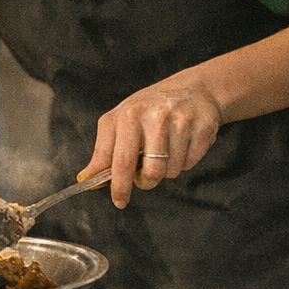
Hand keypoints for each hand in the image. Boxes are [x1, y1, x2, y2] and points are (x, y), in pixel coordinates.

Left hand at [85, 67, 222, 207]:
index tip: (119, 200)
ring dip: (165, 170)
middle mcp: (155, 115)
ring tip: (165, 150)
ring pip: (171, 171)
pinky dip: (183, 162)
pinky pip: (189, 164)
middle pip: (150, 171)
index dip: (119, 185)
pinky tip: (181, 144)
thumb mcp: (121, 121)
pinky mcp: (202, 128)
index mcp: (129, 113)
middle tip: (144, 179)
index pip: (121, 160)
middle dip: (145, 183)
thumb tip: (86, 179)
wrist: (193, 88)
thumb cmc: (150, 108)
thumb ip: (104, 151)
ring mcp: (181, 121)